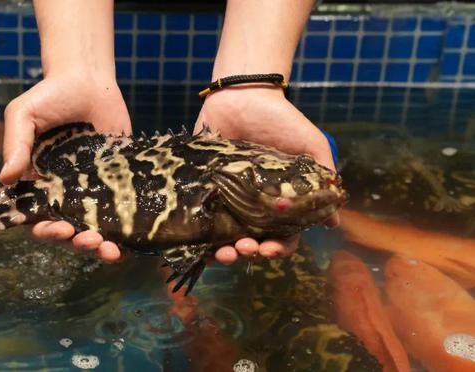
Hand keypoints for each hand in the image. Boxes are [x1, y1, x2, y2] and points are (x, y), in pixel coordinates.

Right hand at [0, 71, 129, 261]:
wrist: (89, 79)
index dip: (46, 230)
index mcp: (40, 183)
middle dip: (76, 243)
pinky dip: (126, 232)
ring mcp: (95, 189)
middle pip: (70, 231)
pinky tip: (131, 241)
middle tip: (88, 240)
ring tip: (109, 249)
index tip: (57, 227)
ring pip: (97, 229)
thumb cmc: (50, 96)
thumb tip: (6, 180)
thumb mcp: (23, 115)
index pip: (39, 218)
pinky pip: (122, 212)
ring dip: (101, 247)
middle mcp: (67, 192)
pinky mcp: (119, 182)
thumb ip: (16, 145)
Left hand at [194, 85, 338, 263]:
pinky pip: (198, 218)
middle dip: (250, 252)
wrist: (242, 94)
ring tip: (224, 252)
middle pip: (252, 242)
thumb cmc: (282, 120)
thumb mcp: (311, 145)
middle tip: (245, 249)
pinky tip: (198, 244)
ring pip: (223, 237)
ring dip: (225, 252)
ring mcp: (225, 198)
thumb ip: (322, 178)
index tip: (270, 249)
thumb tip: (334, 221)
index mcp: (279, 200)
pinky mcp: (202, 188)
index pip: (281, 236)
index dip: (278, 248)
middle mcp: (252, 205)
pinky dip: (197, 236)